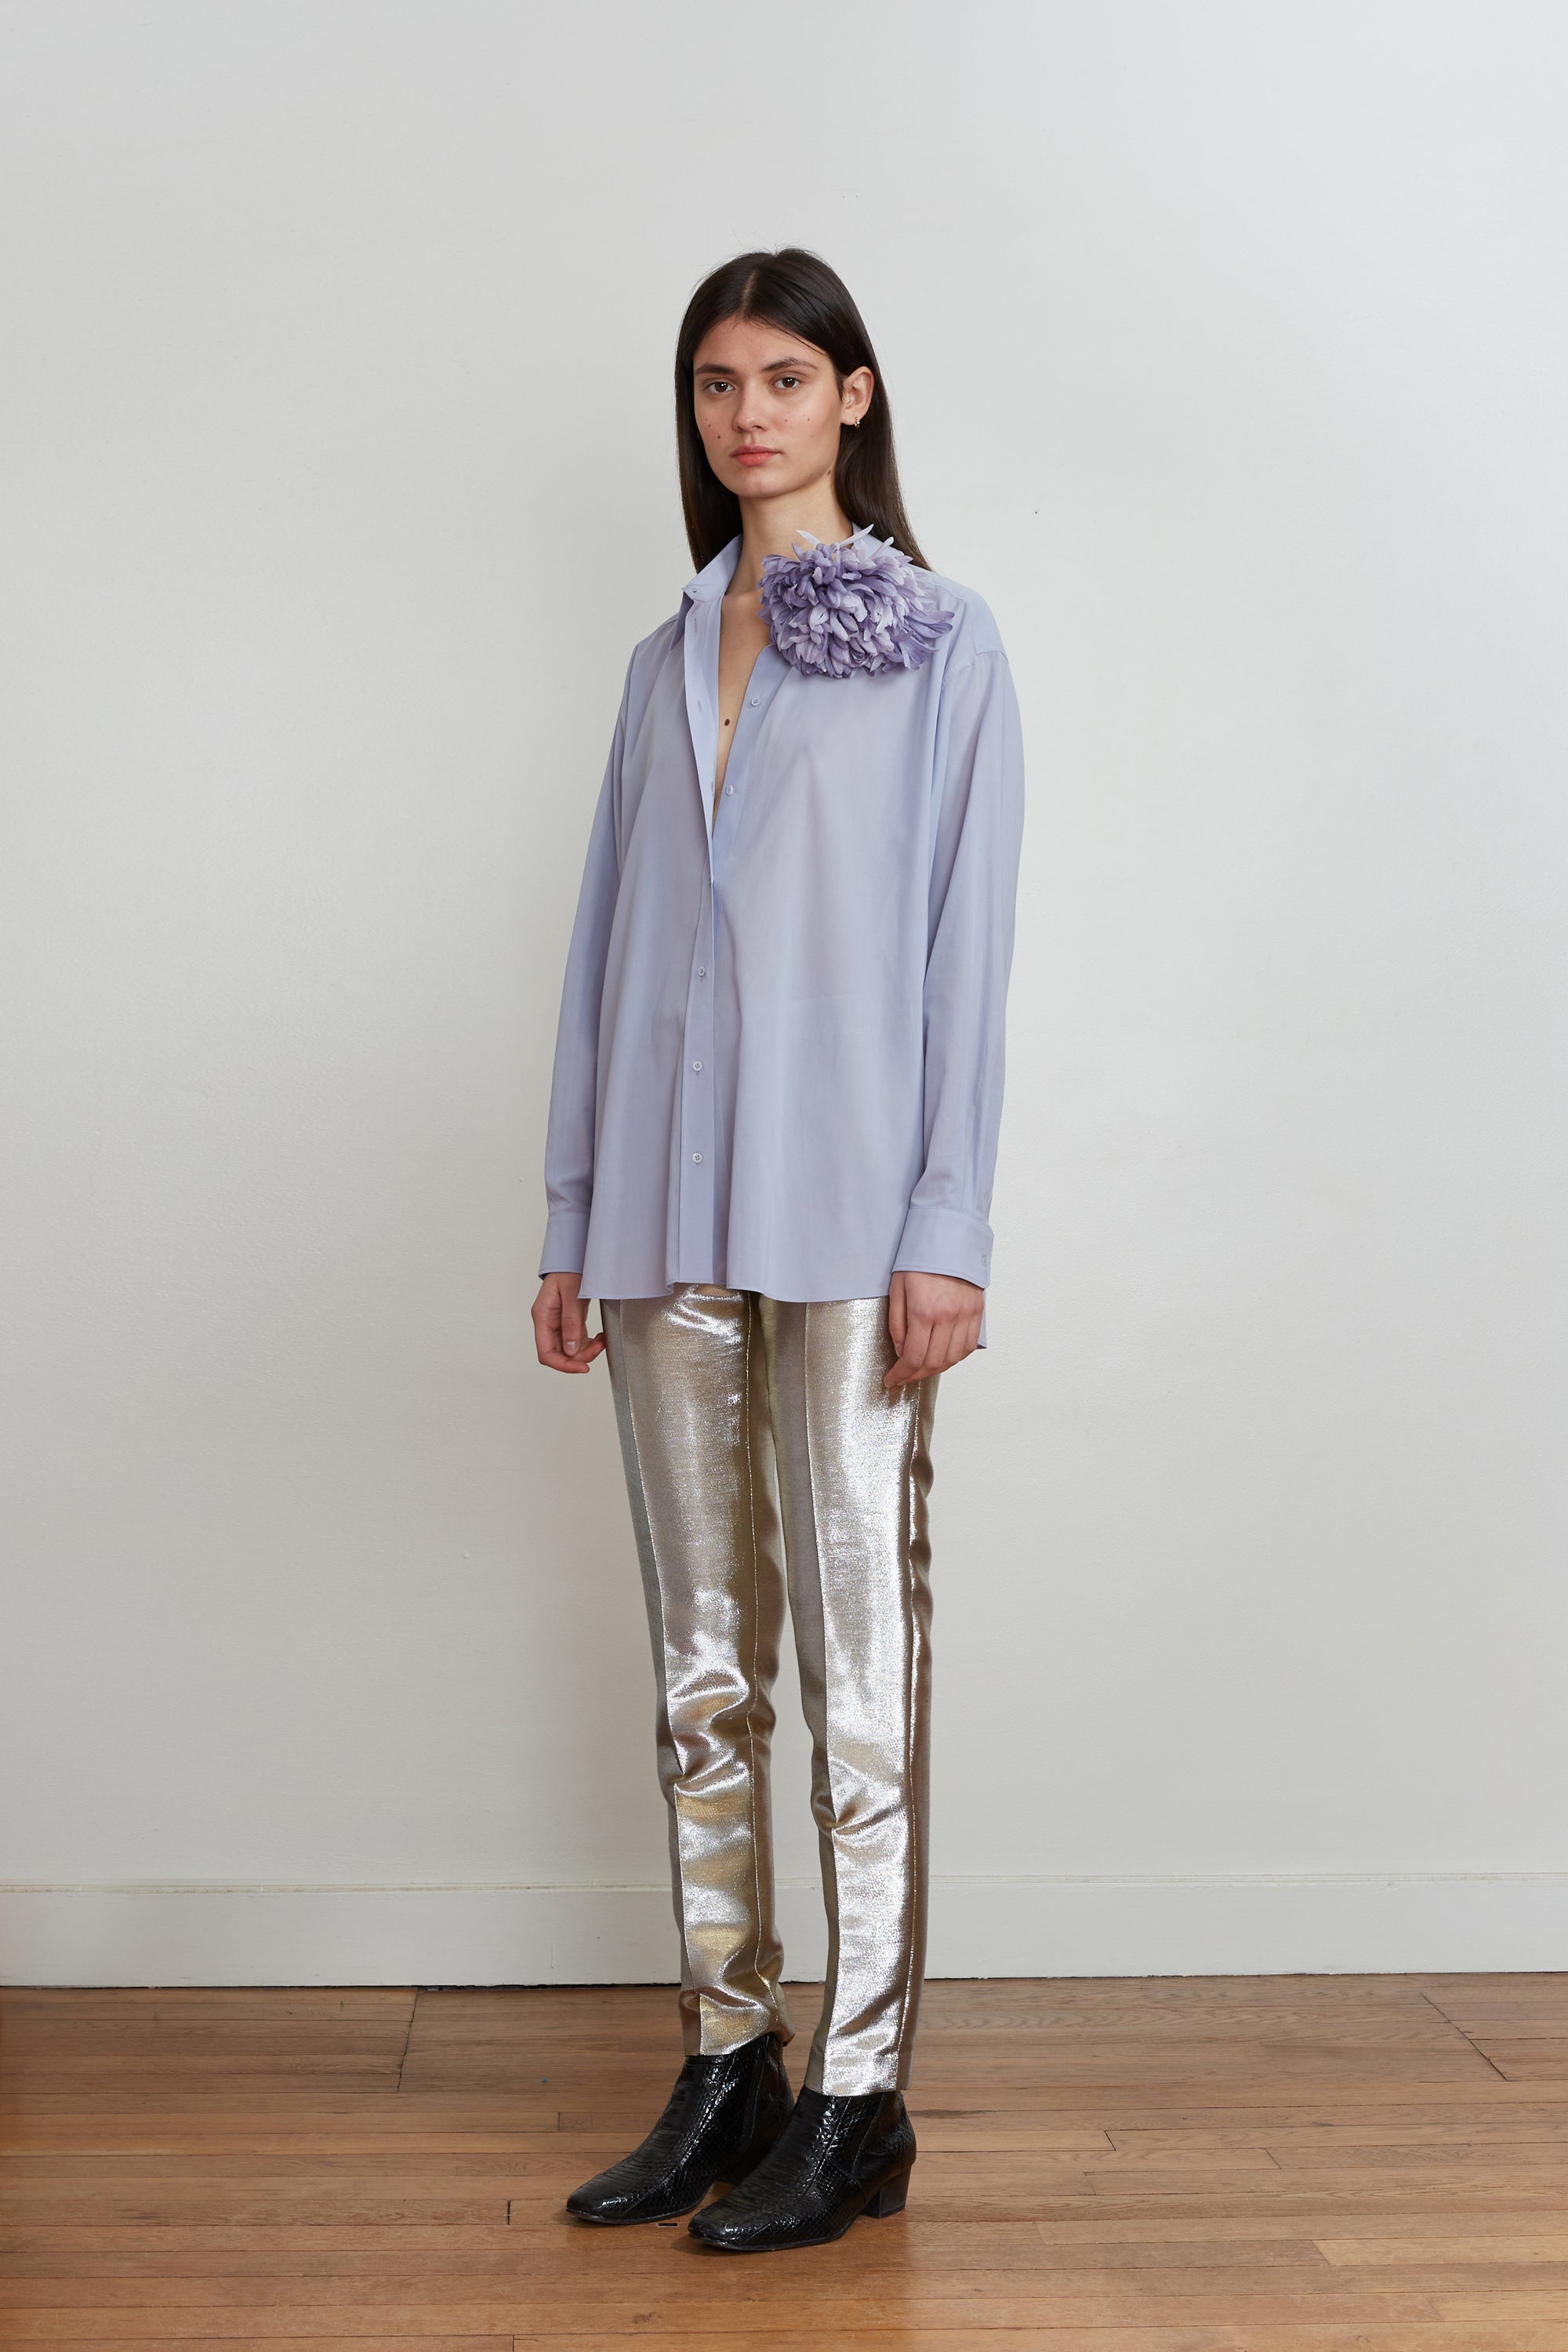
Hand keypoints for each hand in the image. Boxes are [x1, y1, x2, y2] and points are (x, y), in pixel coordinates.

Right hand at [532, 1272, 605, 1373]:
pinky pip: (577, 1339)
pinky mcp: (569, 1320)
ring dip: (587, 1350)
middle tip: (599, 1348)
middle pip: (559, 1353)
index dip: (563, 1365)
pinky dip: (589, 1343)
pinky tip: (600, 1337)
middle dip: (580, 1356)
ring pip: (569, 1349)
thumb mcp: (572, 1294)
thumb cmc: (570, 1269)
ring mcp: (558, 1322)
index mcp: (542, 1317)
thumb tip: (570, 1350)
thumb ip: (571, 1322)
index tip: (583, 1368)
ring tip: (602, 1340)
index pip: (546, 1353)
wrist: (575, 1255)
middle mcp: (548, 1322)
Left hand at [884, 1270, 983, 1389]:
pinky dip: (956, 1357)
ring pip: (953, 1358)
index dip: (901, 1374)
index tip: (892, 1379)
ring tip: (921, 1369)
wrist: (947, 1238)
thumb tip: (901, 1352)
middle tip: (903, 1377)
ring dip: (936, 1369)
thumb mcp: (897, 1289)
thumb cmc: (919, 1260)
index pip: (914, 1357)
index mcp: (924, 1311)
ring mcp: (966, 1315)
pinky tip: (943, 1357)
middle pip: (934, 1362)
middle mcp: (948, 1316)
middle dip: (915, 1375)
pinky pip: (969, 1346)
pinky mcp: (977, 1311)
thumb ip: (897, 1324)